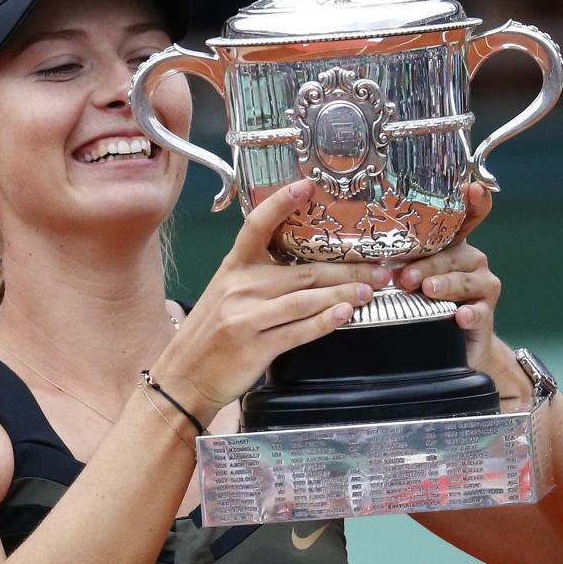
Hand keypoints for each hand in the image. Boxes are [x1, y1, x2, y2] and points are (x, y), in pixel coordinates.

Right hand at [154, 180, 390, 421]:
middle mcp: (240, 287)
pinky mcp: (256, 346)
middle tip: (378, 268)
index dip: (281, 203)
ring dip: (344, 294)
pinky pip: (299, 330)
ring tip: (370, 291)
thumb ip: (259, 277)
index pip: (257, 226)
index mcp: (233, 268)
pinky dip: (326, 321)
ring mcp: (247, 316)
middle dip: (347, 269)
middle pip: (303, 270)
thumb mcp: (226, 294)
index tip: (307, 186)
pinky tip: (345, 314)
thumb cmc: (211, 335)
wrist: (184, 377)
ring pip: (307, 299)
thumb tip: (310, 268)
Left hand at [394, 182, 499, 370]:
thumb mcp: (408, 279)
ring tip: (428, 290)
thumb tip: (364, 259)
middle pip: (453, 255)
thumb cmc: (423, 303)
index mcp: (450, 246)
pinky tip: (459, 317)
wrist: (449, 343)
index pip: (466, 218)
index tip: (472, 188)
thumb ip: (396, 263)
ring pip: (466, 280)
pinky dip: (470, 313)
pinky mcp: (486, 312)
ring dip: (446, 284)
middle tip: (405, 277)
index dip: (474, 201)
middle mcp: (470, 260)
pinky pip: (480, 311)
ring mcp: (482, 284)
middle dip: (428, 265)